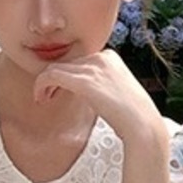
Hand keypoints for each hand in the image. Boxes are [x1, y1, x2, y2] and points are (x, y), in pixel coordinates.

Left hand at [32, 48, 166, 150]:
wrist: (142, 126)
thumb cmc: (132, 117)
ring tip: (42, 98)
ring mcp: (93, 67)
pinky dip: (41, 85)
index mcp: (110, 57)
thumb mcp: (117, 93)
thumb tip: (91, 93)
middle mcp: (101, 57)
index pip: (78, 61)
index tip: (60, 91)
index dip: (66, 76)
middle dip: (54, 79)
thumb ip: (102, 86)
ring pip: (55, 68)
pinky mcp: (84, 81)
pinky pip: (52, 75)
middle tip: (47, 96)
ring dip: (44, 83)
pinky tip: (40, 98)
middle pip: (66, 63)